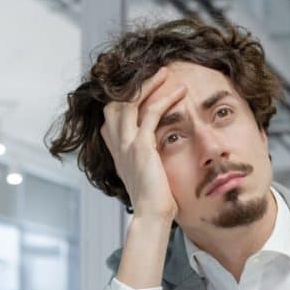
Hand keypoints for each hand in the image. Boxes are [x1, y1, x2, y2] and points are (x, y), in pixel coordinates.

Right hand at [101, 67, 186, 221]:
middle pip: (115, 104)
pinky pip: (151, 113)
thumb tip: (159, 159)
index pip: (109, 120)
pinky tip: (179, 91)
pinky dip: (165, 98)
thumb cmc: (155, 203)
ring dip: (149, 84)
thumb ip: (148, 163)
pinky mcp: (141, 146)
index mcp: (118, 154)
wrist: (152, 216)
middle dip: (132, 86)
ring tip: (166, 72)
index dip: (121, 102)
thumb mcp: (147, 177)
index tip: (139, 92)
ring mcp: (127, 145)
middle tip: (153, 75)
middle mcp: (118, 146)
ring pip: (131, 102)